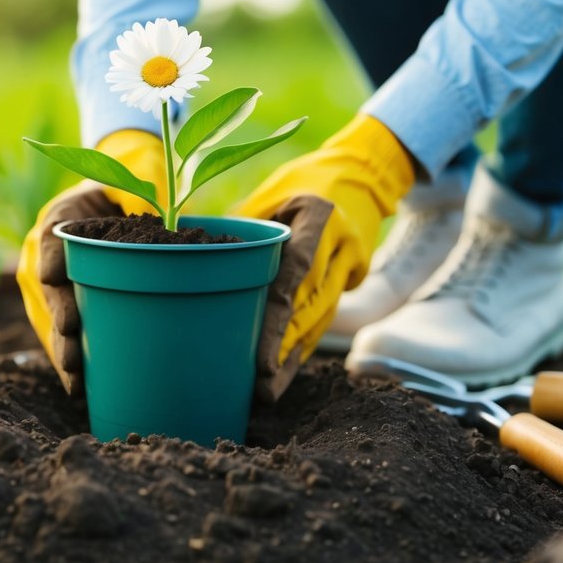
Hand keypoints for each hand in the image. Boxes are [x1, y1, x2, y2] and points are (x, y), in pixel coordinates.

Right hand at [16, 129, 167, 394]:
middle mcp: (46, 252)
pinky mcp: (61, 307)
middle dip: (59, 315)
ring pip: (50, 318)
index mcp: (60, 216)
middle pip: (49, 287)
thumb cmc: (127, 194)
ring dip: (62, 347)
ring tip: (75, 376)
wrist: (111, 205)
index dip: (52, 256)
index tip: (55, 274)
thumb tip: (169, 215)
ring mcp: (50, 284)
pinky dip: (71, 360)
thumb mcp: (134, 186)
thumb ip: (144, 198)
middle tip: (72, 336)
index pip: (52, 234)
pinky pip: (60, 334)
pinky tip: (79, 387)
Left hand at [232, 115, 414, 401]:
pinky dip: (305, 343)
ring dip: (295, 354)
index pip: (296, 270)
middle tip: (258, 381)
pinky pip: (327, 315)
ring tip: (268, 389)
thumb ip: (245, 230)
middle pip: (310, 303)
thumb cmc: (300, 181)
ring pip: (322, 317)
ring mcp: (354, 262)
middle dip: (284, 345)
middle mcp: (342, 242)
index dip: (278, 314)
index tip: (261, 349)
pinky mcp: (356, 277)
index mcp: (318, 214)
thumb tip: (199, 261)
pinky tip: (284, 369)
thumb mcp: (270, 193)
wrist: (363, 173)